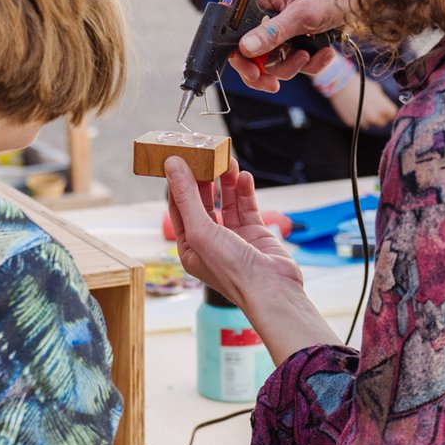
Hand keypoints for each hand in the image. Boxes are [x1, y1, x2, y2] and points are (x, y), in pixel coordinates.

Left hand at [164, 159, 304, 314]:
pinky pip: (246, 207)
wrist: (272, 290)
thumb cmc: (232, 269)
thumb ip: (187, 196)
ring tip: (227, 160)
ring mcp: (233, 237)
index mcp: (190, 247)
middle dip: (203, 178)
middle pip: (202, 202)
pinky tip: (244, 177)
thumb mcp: (202, 230)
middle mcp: (210, 242)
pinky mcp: (254, 233)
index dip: (178, 182)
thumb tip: (172, 166)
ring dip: (225, 181)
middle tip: (205, 154)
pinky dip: (244, 191)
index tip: (179, 158)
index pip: (179, 207)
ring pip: (226, 202)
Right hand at [227, 0, 357, 91]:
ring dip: (292, 66)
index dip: (238, 54)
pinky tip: (324, 53)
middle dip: (266, 69)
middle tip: (272, 83)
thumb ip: (273, 32)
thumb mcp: (303, 14)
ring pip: (273, 62)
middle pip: (250, 53)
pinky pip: (294, 63)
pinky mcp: (296, 41)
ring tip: (309, 54)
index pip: (233, 30)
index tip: (251, 71)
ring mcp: (281, 30)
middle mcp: (265, 15)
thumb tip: (245, 47)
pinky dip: (310, 64)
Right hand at [330, 77, 395, 130]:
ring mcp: (363, 121)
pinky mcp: (352, 123)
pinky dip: (357, 117)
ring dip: (367, 118)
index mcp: (384, 108)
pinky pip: (358, 123)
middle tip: (372, 108)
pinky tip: (353, 108)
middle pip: (382, 122)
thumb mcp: (376, 89)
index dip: (388, 111)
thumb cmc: (360, 84)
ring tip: (360, 106)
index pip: (392, 115)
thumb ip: (383, 100)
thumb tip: (385, 105)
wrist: (341, 84)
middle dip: (379, 116)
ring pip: (369, 124)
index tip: (384, 108)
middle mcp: (375, 117)